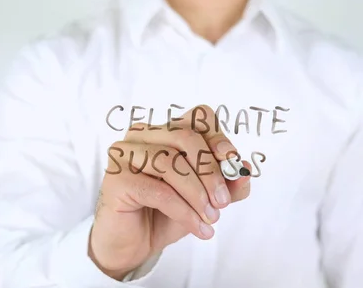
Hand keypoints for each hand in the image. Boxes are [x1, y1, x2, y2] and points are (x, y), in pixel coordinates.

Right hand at [88, 105, 251, 279]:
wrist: (133, 245)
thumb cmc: (165, 214)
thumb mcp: (205, 198)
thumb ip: (226, 184)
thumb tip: (245, 171)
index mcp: (163, 130)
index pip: (197, 118)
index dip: (218, 138)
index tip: (233, 166)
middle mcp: (141, 135)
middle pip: (185, 137)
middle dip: (211, 171)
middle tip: (223, 202)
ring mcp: (124, 154)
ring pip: (171, 164)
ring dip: (197, 195)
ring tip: (211, 218)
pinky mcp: (116, 179)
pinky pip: (159, 191)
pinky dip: (184, 211)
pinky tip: (197, 227)